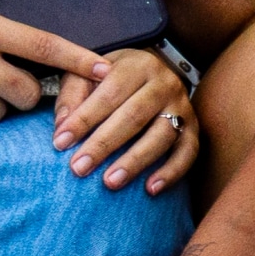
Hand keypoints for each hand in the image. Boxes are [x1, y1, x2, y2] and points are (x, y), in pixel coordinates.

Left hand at [51, 46, 202, 195]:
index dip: (84, 118)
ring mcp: (183, 107)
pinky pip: (188, 153)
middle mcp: (165, 84)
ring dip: (135, 161)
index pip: (109, 94)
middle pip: (134, 116)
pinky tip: (150, 189)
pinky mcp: (194, 129)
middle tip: (79, 168)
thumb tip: (61, 125)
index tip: (60, 142)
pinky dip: (172, 172)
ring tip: (110, 182)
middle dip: (104, 144)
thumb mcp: (88, 74)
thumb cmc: (111, 79)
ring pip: (162, 135)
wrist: (151, 74)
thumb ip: (73, 94)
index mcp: (138, 66)